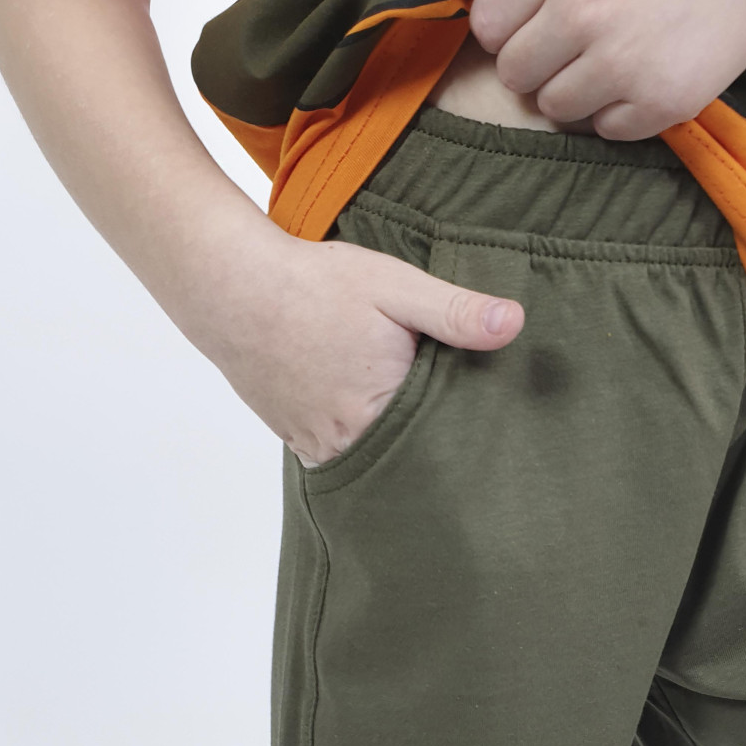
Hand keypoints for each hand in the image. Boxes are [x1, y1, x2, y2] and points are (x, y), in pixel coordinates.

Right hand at [198, 224, 523, 468]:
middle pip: (410, 460)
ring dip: (398, 449)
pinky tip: (378, 422)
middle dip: (435, 447)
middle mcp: (346, 444)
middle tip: (465, 431)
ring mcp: (318, 448)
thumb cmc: (314, 284)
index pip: (443, 443)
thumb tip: (514, 324)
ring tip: (425, 429)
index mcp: (380, 413)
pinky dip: (364, 445)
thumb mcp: (394, 287)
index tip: (492, 428)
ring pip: (376, 462)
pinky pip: (345, 456)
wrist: (232, 287)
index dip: (467, 434)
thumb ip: (455, 312)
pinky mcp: (298, 442)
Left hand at [469, 0, 745, 140]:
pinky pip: (603, 130)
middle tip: (581, 45)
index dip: (510, 31)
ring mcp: (621, 59)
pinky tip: (645, 77)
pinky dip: (621, 112)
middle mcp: (585, 7)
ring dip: (579, 92)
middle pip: (515, 72)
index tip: (538, 25)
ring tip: (616, 59)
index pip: (489, 25)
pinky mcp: (655, 102)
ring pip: (554, 106)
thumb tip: (485, 26)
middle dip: (541, 64)